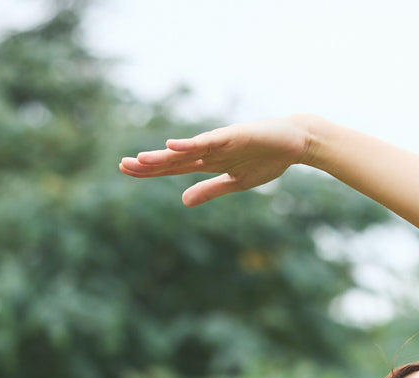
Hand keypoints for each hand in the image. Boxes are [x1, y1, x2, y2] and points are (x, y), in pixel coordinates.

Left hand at [118, 116, 313, 206]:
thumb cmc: (268, 159)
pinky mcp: (234, 135)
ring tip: (141, 160)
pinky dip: (191, 143)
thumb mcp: (236, 183)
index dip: (151, 170)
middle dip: (149, 163)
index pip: (173, 168)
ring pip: (187, 150)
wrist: (296, 142)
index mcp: (209, 163)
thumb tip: (183, 201)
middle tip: (122, 166)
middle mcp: (209, 150)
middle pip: (173, 159)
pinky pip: (209, 140)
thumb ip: (210, 190)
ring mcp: (220, 142)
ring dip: (164, 156)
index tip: (127, 170)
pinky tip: (173, 145)